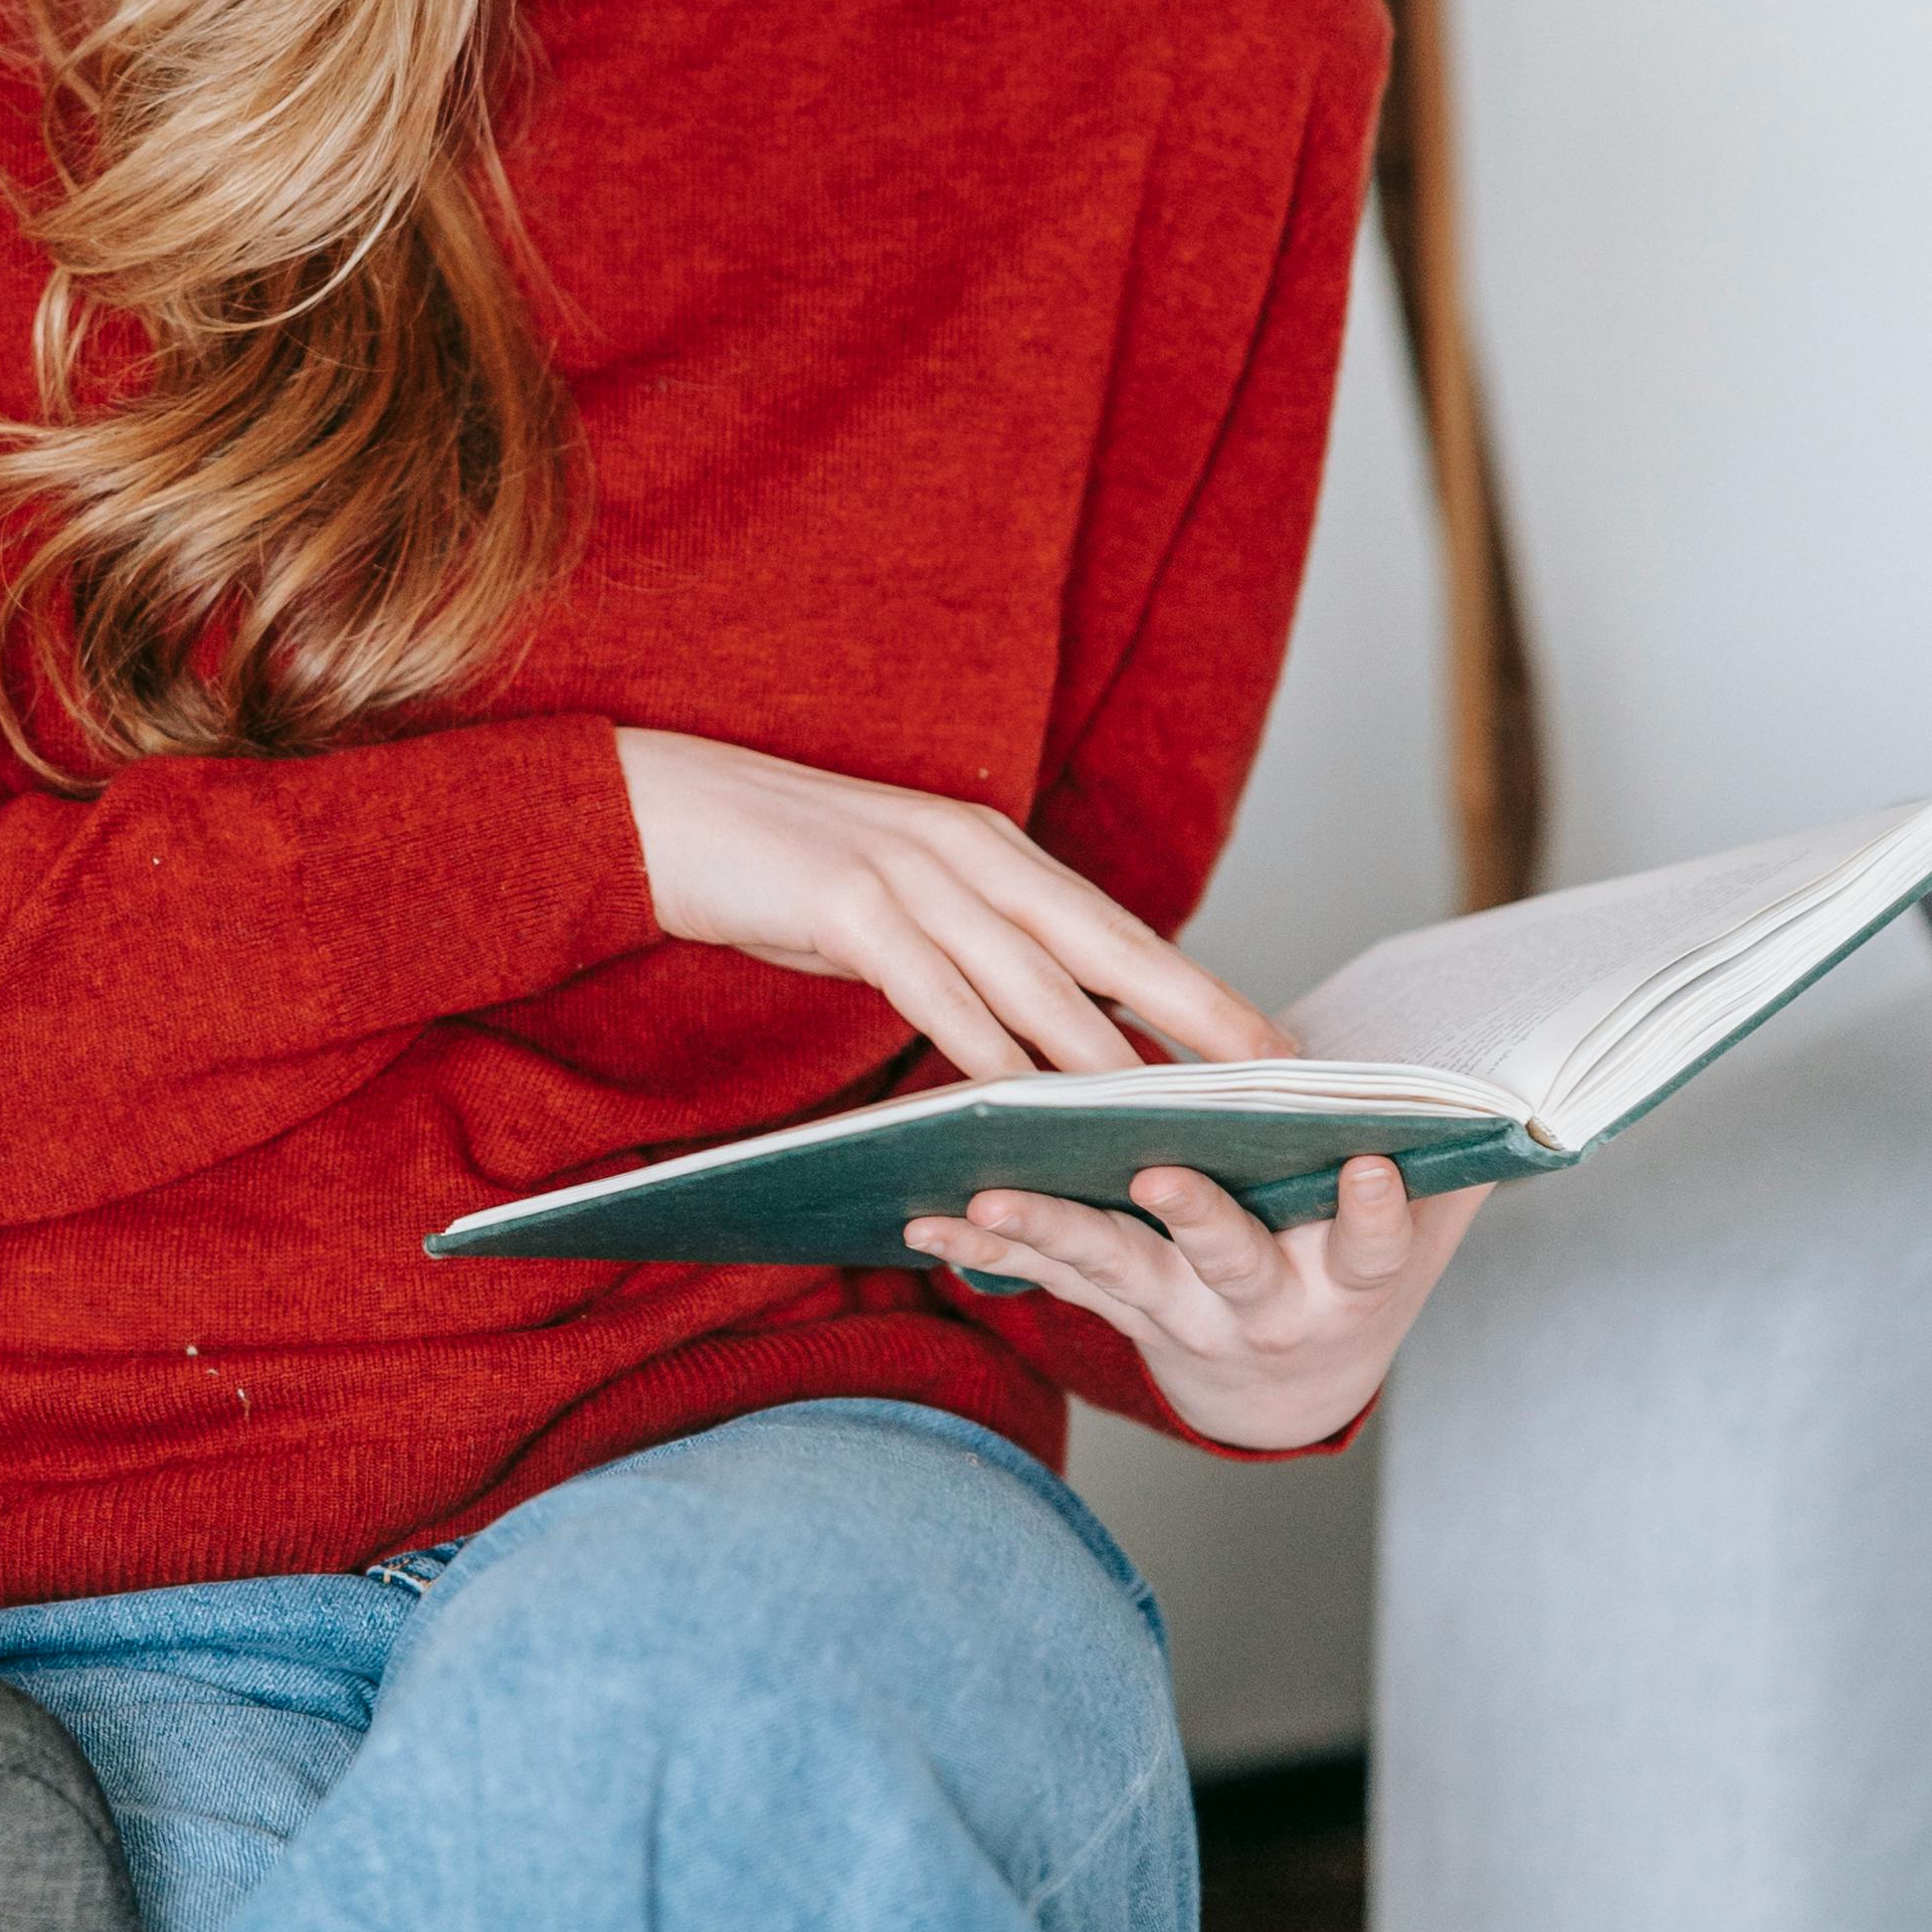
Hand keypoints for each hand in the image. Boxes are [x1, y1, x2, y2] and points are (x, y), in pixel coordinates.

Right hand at [612, 728, 1287, 1085]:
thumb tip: (1042, 1050)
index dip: (1201, 990)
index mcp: (992, 849)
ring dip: (1102, 1058)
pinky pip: (932, 989)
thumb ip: (970, 961)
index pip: (1117, 929)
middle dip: (1197, 1019)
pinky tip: (1019, 1106)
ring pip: (1029, 977)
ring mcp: (909, 872)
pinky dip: (982, 1050)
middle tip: (1273, 1084)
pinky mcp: (843, 900)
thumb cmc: (778, 873)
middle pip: (1106, 945)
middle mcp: (969, 851)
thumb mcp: (895, 908)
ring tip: (1167, 1124)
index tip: (1275, 1050)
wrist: (656, 807)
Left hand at [898, 1149, 1488, 1454]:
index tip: (1376, 1166)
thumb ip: (1455, 1155)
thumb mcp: (1426, 1222)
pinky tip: (928, 1219)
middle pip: (1233, 1260)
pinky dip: (990, 1248)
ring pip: (1118, 1270)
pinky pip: (1052, 1280)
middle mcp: (1266, 1308)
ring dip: (1054, 1231)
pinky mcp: (1120, 1310)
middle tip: (1163, 1177)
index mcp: (1350, 1279)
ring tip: (992, 1196)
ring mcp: (1185, 1316)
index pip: (1374, 1244)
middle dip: (1201, 1218)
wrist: (1292, 1385)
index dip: (1377, 1211)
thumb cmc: (1360, 1260)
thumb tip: (1533, 1080)